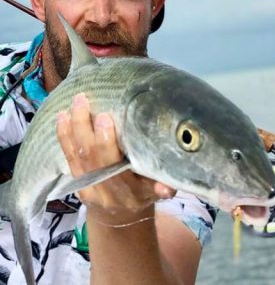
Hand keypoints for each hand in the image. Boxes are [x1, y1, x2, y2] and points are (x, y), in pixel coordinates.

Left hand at [56, 93, 175, 222]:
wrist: (121, 217)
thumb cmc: (143, 194)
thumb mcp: (156, 192)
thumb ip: (162, 187)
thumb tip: (168, 186)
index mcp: (131, 192)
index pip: (115, 169)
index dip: (106, 144)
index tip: (105, 118)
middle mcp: (108, 193)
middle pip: (93, 160)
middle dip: (86, 129)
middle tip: (85, 102)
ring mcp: (89, 189)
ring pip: (78, 157)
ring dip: (73, 128)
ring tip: (75, 102)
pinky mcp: (77, 184)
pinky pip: (69, 158)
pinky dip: (64, 137)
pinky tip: (62, 117)